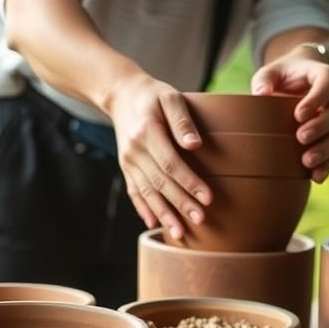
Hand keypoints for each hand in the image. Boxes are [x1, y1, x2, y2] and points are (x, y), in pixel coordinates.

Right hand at [102, 73, 211, 240]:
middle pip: (160, 182)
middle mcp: (135, 150)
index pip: (171, 163)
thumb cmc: (153, 95)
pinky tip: (153, 223)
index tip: (207, 198)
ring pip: (147, 192)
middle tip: (200, 220)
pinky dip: (143, 209)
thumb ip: (183, 120)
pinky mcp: (126, 167)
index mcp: (148, 132)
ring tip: (179, 232)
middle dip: (180, 204)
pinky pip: (134, 192)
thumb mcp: (170, 97)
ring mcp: (128, 161)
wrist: (121, 94)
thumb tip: (195, 144)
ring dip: (163, 213)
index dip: (189, 182)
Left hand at [251, 50, 328, 183]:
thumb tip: (261, 94)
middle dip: (321, 126)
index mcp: (325, 75)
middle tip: (300, 138)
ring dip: (327, 148)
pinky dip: (328, 164)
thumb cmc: (284, 76)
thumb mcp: (271, 73)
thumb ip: (264, 79)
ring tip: (306, 161)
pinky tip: (316, 176)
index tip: (298, 115)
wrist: (300, 82)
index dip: (317, 99)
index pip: (328, 83)